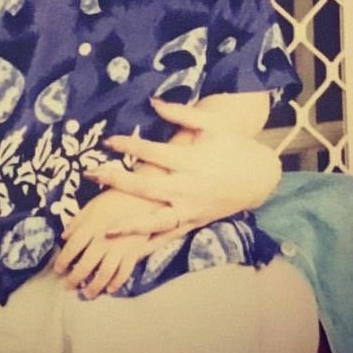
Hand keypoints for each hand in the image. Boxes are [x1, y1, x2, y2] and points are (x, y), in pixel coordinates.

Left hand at [53, 188, 162, 297]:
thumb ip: (77, 222)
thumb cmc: (115, 198)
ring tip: (87, 294)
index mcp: (90, 227)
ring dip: (94, 287)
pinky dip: (116, 283)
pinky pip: (124, 272)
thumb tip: (64, 236)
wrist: (143, 196)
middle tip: (67, 286)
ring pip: (104, 274)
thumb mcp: (92, 205)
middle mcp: (103, 240)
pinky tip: (110, 289)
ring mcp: (119, 248)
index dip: (63, 260)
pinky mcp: (134, 252)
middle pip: (86, 265)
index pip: (72, 248)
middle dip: (74, 279)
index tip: (58, 269)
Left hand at [84, 96, 279, 236]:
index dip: (129, 146)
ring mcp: (191, 209)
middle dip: (118, 182)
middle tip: (93, 175)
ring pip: (157, 221)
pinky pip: (169, 236)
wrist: (259, 177)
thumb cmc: (233, 146)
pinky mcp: (194, 223)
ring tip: (106, 228)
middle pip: (148, 187)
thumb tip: (152, 101)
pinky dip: (150, 244)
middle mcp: (189, 187)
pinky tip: (129, 251)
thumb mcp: (211, 125)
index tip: (108, 141)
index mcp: (192, 161)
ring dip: (131, 225)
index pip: (153, 152)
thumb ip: (181, 114)